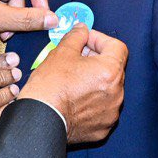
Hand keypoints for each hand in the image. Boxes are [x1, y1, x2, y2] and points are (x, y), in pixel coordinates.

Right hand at [20, 25, 126, 145]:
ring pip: (108, 90)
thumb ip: (77, 36)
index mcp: (110, 71)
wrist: (40, 119)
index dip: (101, 40)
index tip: (86, 40)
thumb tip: (82, 30)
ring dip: (95, 81)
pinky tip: (75, 99)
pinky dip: (92, 102)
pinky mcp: (103, 127)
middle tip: (77, 57)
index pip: (117, 47)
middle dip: (97, 60)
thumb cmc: (50, 87)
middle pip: (113, 68)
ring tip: (74, 80)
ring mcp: (111, 112)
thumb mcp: (61, 52)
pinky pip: (102, 109)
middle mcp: (117, 93)